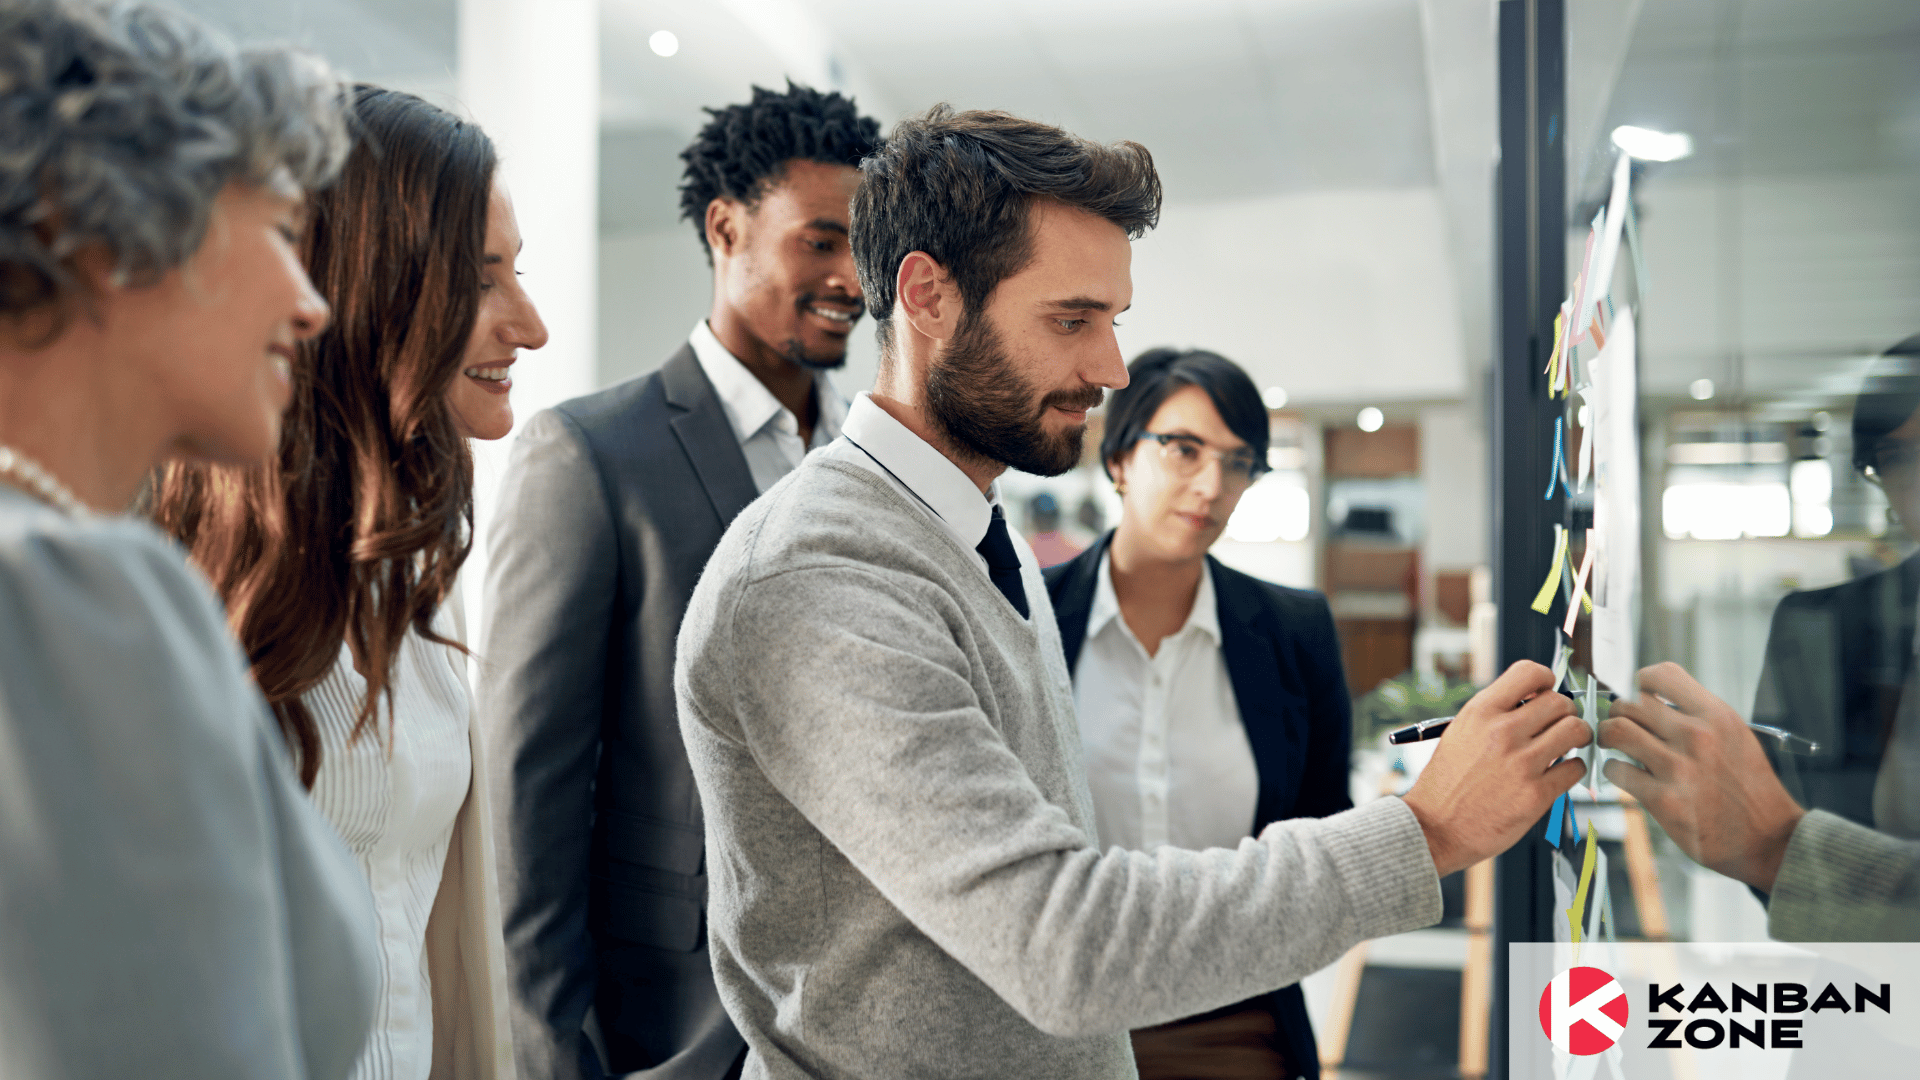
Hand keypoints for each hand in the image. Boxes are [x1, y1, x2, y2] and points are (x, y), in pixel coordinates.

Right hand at [1403, 660, 1587, 876]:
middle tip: (1559, 725)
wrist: (1434, 827)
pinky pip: (1575, 768)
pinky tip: (1558, 773)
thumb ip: (1495, 714)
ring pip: (1576, 730)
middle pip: (1560, 701)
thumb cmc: (1448, 782)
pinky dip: (1572, 769)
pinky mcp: (1536, 794)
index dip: (1545, 680)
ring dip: (1577, 736)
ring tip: (1566, 745)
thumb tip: (1537, 700)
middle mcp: (1502, 732)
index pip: (1530, 672)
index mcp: (1480, 712)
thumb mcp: (1460, 733)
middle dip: (1565, 712)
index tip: (1544, 693)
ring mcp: (1521, 763)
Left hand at [1600, 662, 1805, 891]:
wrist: (1771, 838)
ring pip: (1616, 730)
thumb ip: (1696, 716)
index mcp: (1716, 715)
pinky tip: (1625, 775)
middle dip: (1617, 712)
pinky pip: (1617, 770)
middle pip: (1629, 702)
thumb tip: (1652, 702)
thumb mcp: (1735, 736)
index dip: (1639, 681)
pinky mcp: (1664, 801)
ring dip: (1608, 737)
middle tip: (1619, 725)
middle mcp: (1697, 736)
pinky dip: (1614, 770)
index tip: (1635, 694)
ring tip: (1613, 745)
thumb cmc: (1752, 789)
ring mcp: (1679, 768)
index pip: (1661, 675)